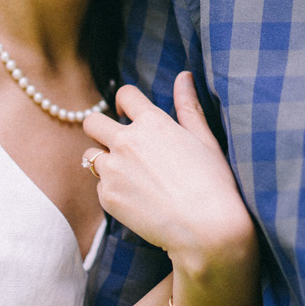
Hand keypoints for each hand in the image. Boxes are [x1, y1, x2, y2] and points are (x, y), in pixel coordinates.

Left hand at [83, 74, 257, 305]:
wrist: (207, 229)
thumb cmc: (213, 183)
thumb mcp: (204, 139)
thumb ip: (188, 106)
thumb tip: (184, 76)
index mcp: (152, 122)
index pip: (124, 95)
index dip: (124, 102)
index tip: (127, 112)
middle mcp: (126, 141)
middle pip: (92, 122)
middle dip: (100, 129)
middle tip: (118, 144)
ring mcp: (113, 169)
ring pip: (90, 156)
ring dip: (104, 161)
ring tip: (130, 177)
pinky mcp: (107, 197)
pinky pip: (99, 186)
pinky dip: (112, 190)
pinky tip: (136, 200)